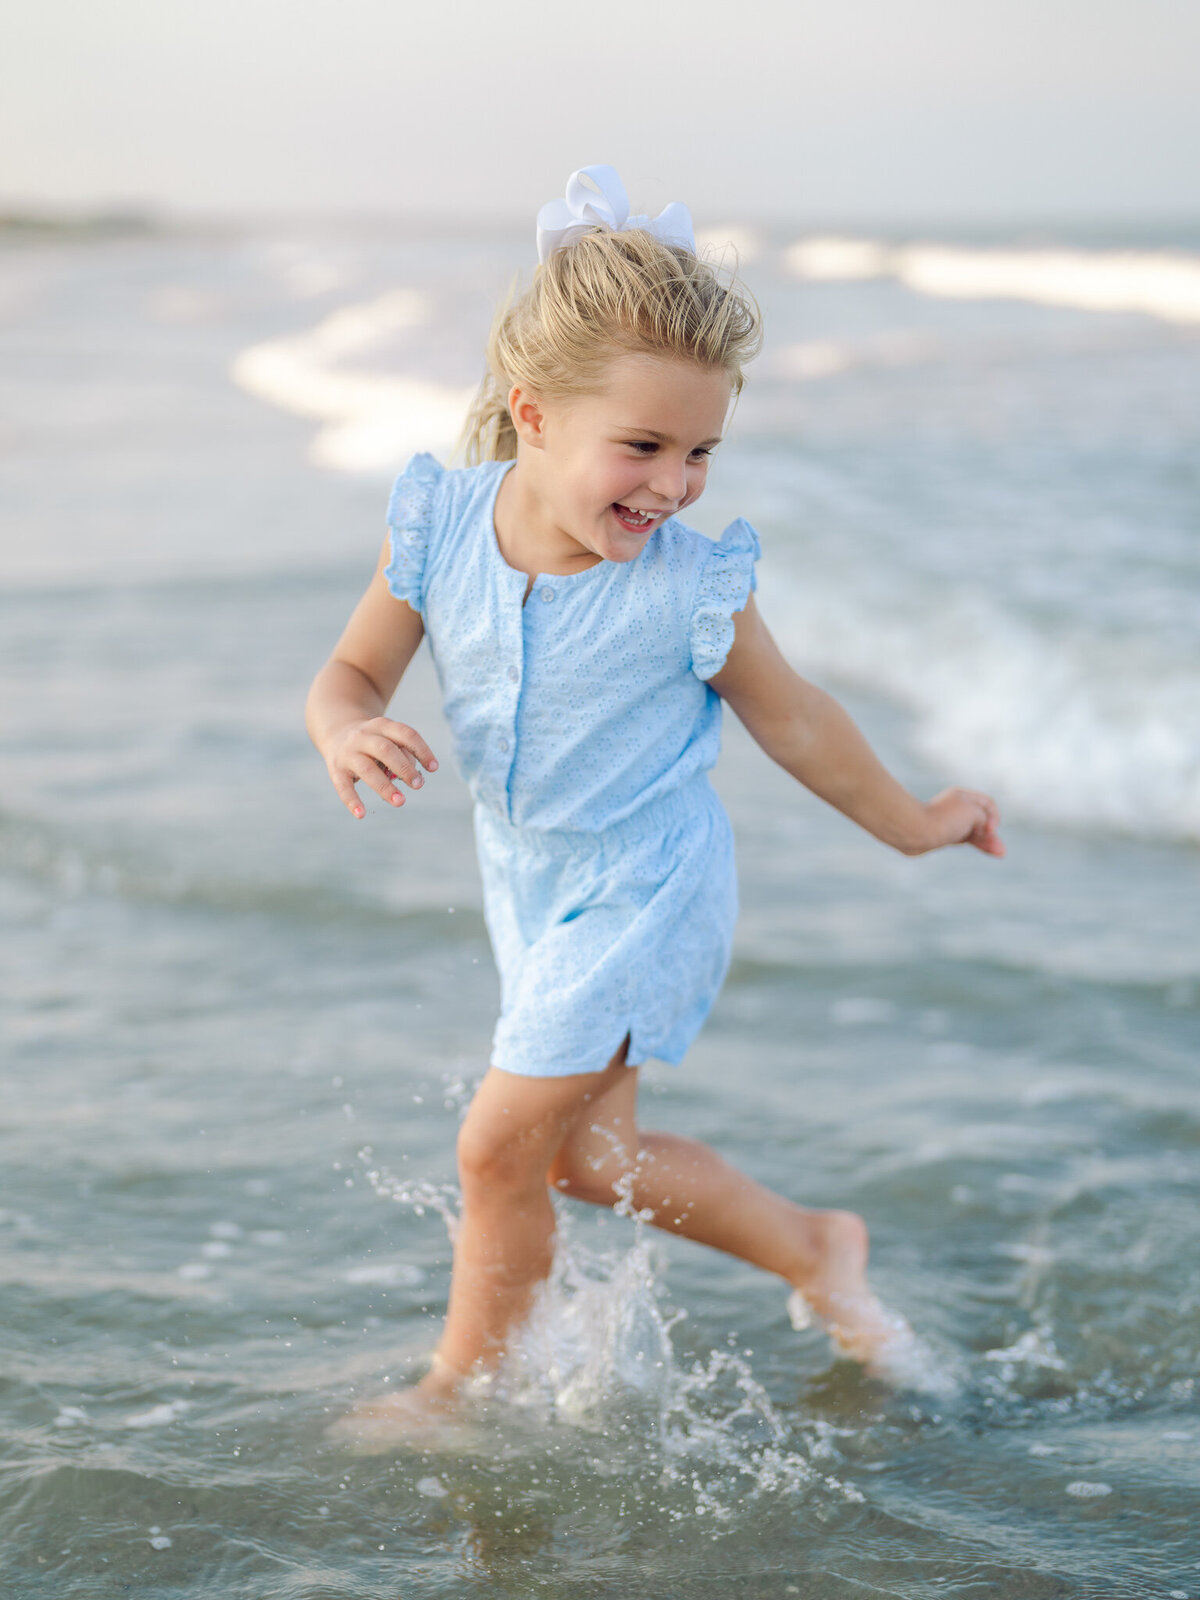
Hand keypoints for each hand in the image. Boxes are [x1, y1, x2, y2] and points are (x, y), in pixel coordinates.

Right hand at [323, 716, 437, 819]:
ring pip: (367, 769)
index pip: (405, 734)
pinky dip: (352, 801)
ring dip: (385, 786)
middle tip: (418, 785)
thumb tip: (411, 778)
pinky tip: (361, 815)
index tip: (433, 768)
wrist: (337, 732)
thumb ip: (402, 753)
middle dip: (404, 768)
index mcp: (381, 725)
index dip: (422, 750)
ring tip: (401, 801)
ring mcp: (348, 753)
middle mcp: (363, 736)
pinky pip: (343, 786)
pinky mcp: (336, 769)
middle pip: (386, 750)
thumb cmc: (374, 741)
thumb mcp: (388, 738)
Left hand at [916, 787, 1004, 857]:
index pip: (987, 804)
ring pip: (974, 832)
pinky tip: (987, 850)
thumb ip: (984, 819)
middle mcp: (956, 807)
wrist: (913, 831)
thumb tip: (985, 831)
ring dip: (987, 842)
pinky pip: (964, 839)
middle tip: (1001, 852)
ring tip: (1001, 854)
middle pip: (981, 820)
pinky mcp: (942, 835)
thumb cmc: (943, 819)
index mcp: (962, 796)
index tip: (989, 829)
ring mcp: (949, 822)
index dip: (994, 816)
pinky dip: (976, 844)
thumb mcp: (972, 812)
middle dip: (992, 835)